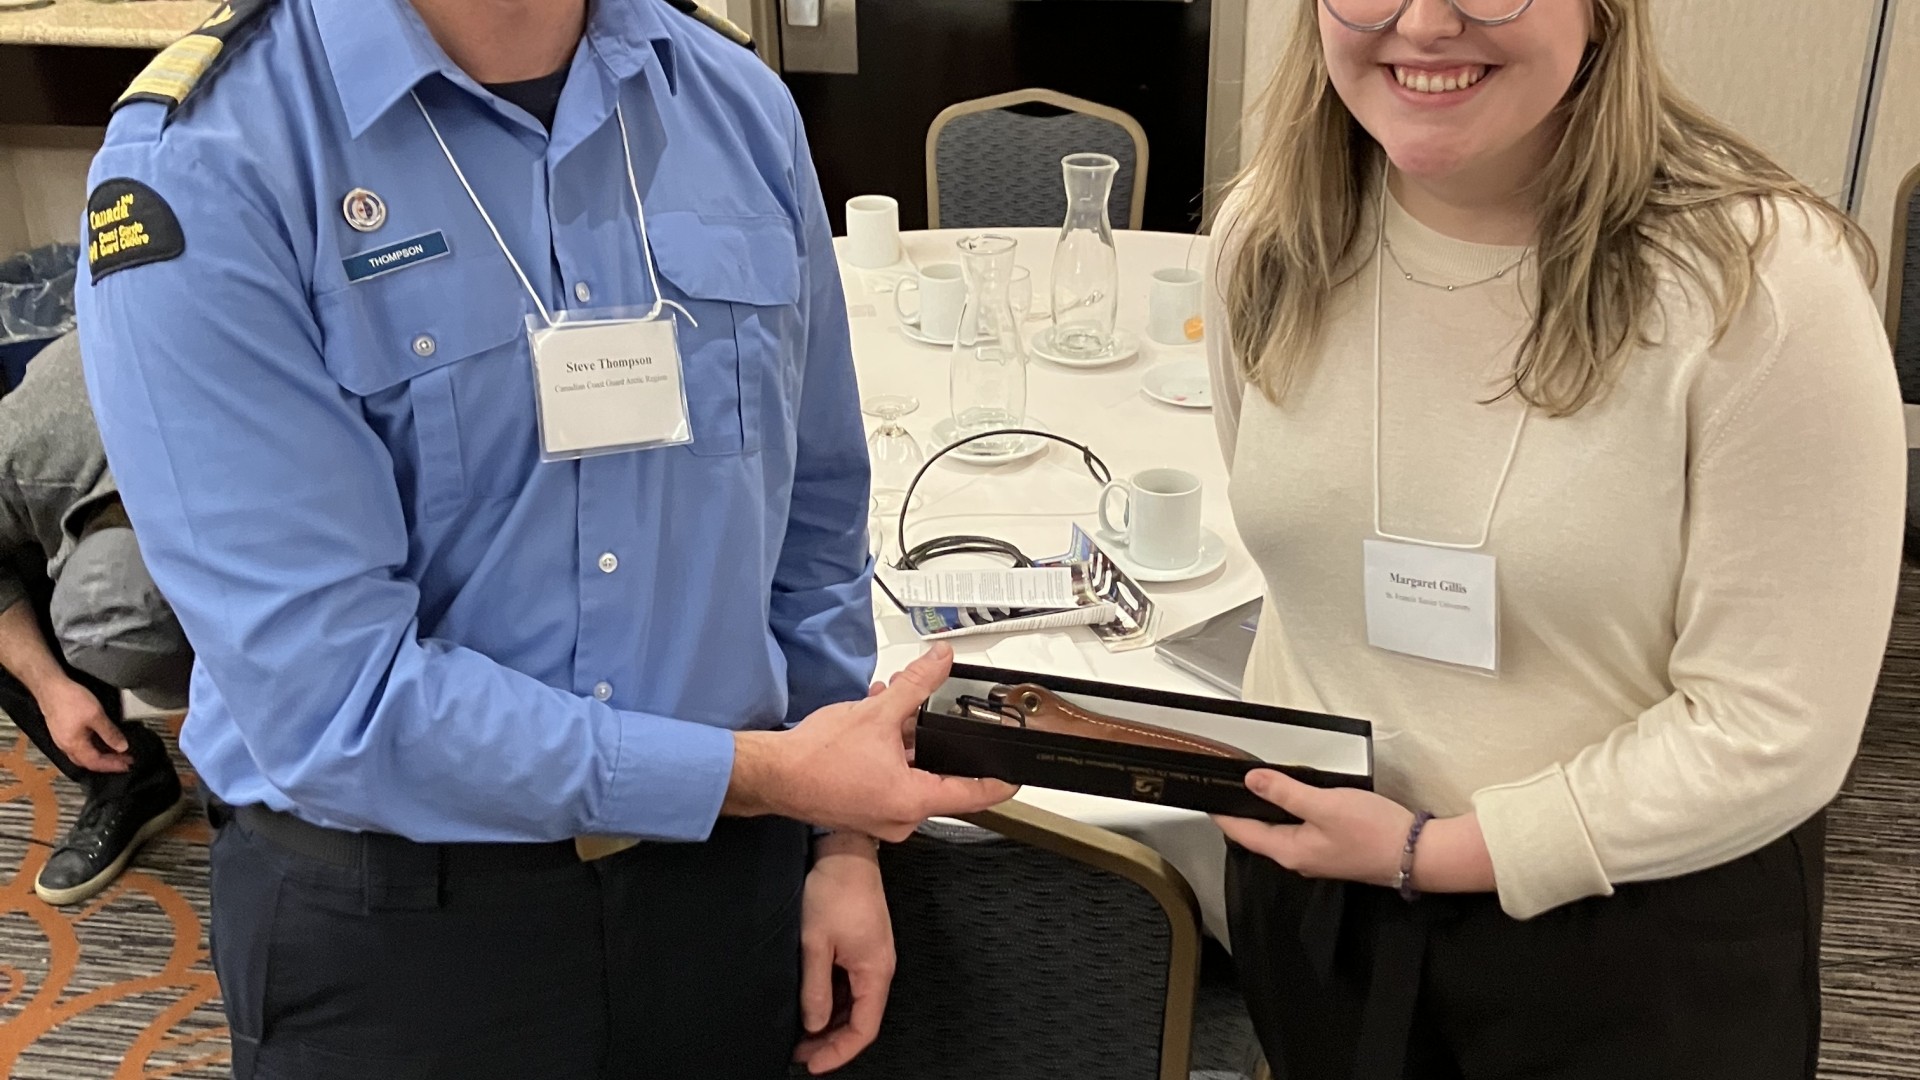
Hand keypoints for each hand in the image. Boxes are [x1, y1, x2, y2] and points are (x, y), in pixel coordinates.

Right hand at [41, 680, 131, 773]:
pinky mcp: (63, 731)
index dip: (112, 765)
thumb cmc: (70, 700)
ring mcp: (62, 739)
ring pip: (83, 755)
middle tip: (125, 759)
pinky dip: (93, 747)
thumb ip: (110, 733)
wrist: (50, 687)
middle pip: (88, 762)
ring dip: (101, 755)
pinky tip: (102, 741)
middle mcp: (65, 746)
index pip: (95, 763)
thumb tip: (122, 747)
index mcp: (73, 745)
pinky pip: (79, 746)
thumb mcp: (96, 716)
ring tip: (117, 751)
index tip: (127, 764)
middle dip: (108, 762)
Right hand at [728, 644, 1016, 841]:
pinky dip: (890, 754)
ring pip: (911, 775)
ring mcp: (881, 817)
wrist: (772, 775)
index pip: (974, 795)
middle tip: (934, 714)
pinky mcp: (863, 809)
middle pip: (938, 778)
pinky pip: (890, 780)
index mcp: (913, 800)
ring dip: (907, 742)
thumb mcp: (877, 712)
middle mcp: (900, 817)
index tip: (1016, 776)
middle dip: (936, 740)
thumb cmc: (816, 758)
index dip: (999, 783)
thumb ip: (916, 685)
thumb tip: (939, 661)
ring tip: (895, 708)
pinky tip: (876, 722)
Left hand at [793, 832, 892, 1074]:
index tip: (812, 1064)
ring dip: (830, 1020)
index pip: (864, 1028)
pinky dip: (832, 999)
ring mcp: (872, 956)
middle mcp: (879, 967)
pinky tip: (811, 1003)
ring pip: (854, 1003)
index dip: (839, 1052)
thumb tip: (813, 1023)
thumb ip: (815, 988)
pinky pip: (850, 984)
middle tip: (799, 1052)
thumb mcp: (815, 944)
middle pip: (860, 1019)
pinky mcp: (862, 945)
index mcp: (875, 971)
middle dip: (831, 1040)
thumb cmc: (833, 890)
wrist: (844, 852)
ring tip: (799, 1031)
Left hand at [1212, 770, 1411, 886]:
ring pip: (1280, 831)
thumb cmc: (1373, 832)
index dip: (1222, 814)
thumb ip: (1286, 793)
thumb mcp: (1324, 805)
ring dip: (1266, 810)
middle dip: (1241, 811)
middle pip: (1258, 834)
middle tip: (1226, 785)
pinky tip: (1293, 796)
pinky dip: (1289, 812)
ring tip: (1253, 786)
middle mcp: (1299, 858)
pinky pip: (1300, 829)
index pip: (1242, 832)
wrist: (1418, 854)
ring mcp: (1317, 855)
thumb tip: (1250, 781)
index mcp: (1289, 851)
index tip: (1205, 796)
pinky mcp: (1334, 849)